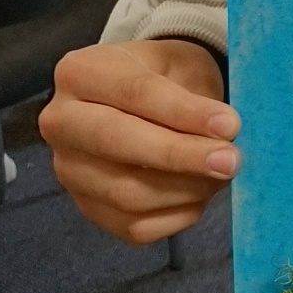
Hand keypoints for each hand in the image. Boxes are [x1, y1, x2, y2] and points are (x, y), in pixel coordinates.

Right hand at [40, 38, 237, 243]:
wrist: (141, 100)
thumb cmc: (166, 76)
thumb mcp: (181, 66)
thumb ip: (196, 96)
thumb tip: (226, 135)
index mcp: (80, 73)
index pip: (135, 92)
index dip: (184, 112)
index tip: (230, 125)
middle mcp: (61, 123)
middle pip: (118, 143)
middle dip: (181, 155)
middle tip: (231, 160)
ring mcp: (69, 172)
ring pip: (128, 193)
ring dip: (188, 188)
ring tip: (224, 172)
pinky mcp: (87, 209)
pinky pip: (136, 227)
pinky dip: (180, 214)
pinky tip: (202, 192)